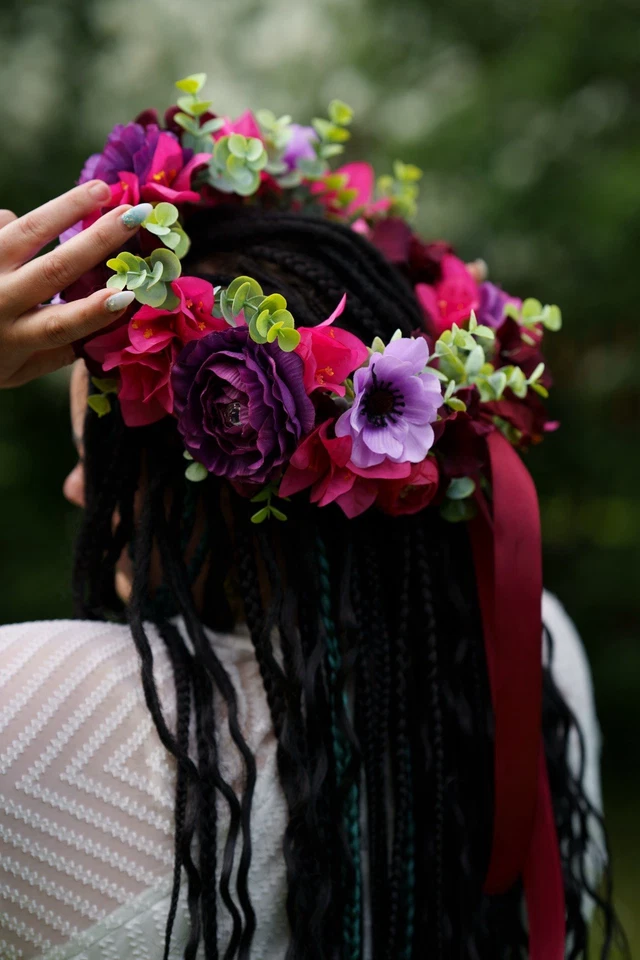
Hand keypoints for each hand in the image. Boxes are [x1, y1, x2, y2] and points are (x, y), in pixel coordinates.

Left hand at [0, 180, 151, 387]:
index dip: (94, 311)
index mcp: (15, 338)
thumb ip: (55, 355)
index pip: (60, 325)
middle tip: (134, 216)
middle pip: (54, 268)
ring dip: (68, 206)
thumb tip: (104, 331)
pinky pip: (1, 220)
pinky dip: (15, 220)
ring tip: (102, 190)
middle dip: (98, 240)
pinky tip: (30, 224)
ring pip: (27, 230)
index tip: (128, 293)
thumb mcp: (16, 371)